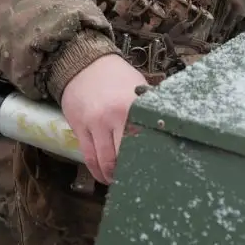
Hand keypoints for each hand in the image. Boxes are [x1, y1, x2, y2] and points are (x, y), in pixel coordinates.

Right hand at [58, 55, 147, 184]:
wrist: (84, 63)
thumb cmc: (117, 78)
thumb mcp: (138, 90)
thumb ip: (147, 112)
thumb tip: (166, 131)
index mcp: (132, 107)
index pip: (142, 141)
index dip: (147, 160)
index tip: (153, 172)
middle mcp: (112, 116)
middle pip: (122, 155)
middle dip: (128, 172)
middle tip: (135, 181)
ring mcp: (93, 123)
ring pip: (102, 159)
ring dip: (110, 175)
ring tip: (116, 181)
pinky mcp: (78, 126)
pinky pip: (87, 155)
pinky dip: (95, 169)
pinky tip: (102, 174)